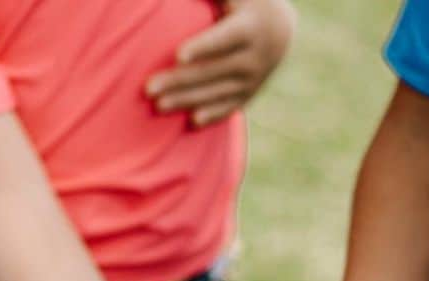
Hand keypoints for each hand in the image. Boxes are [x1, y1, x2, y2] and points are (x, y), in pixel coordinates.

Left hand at [146, 0, 295, 126]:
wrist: (279, 30)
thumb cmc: (245, 1)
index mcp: (249, 27)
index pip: (223, 40)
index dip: (202, 47)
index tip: (178, 55)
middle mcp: (254, 58)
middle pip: (212, 71)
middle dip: (179, 81)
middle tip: (149, 89)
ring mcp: (253, 80)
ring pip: (217, 93)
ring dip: (187, 100)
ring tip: (158, 105)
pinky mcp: (250, 94)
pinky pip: (229, 107)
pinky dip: (212, 115)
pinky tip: (191, 122)